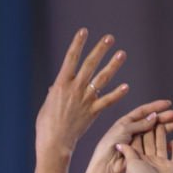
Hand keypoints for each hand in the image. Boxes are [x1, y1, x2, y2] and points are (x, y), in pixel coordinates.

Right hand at [35, 29, 128, 158]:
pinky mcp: (93, 112)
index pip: (71, 58)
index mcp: (61, 84)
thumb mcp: (48, 104)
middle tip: (109, 38)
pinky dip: (117, 94)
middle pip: (90, 65)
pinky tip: (126, 86)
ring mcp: (85, 100)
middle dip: (100, 50)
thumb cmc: (46, 124)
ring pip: (102, 79)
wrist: (54, 142)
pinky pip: (107, 100)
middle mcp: (74, 88)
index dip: (77, 44)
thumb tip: (56, 86)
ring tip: (122, 54)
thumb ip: (54, 93)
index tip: (83, 31)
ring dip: (113, 66)